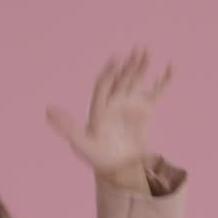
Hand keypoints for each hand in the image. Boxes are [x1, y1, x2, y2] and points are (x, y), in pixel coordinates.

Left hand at [46, 47, 171, 180]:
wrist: (118, 167)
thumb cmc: (97, 157)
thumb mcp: (80, 144)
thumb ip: (66, 127)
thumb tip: (47, 110)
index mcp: (98, 107)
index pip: (103, 86)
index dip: (108, 73)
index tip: (115, 60)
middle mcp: (113, 101)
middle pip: (121, 79)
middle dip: (128, 65)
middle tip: (137, 50)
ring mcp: (129, 103)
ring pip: (136, 81)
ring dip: (141, 66)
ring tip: (146, 51)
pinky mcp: (144, 109)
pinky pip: (155, 92)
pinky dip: (163, 80)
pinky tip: (170, 66)